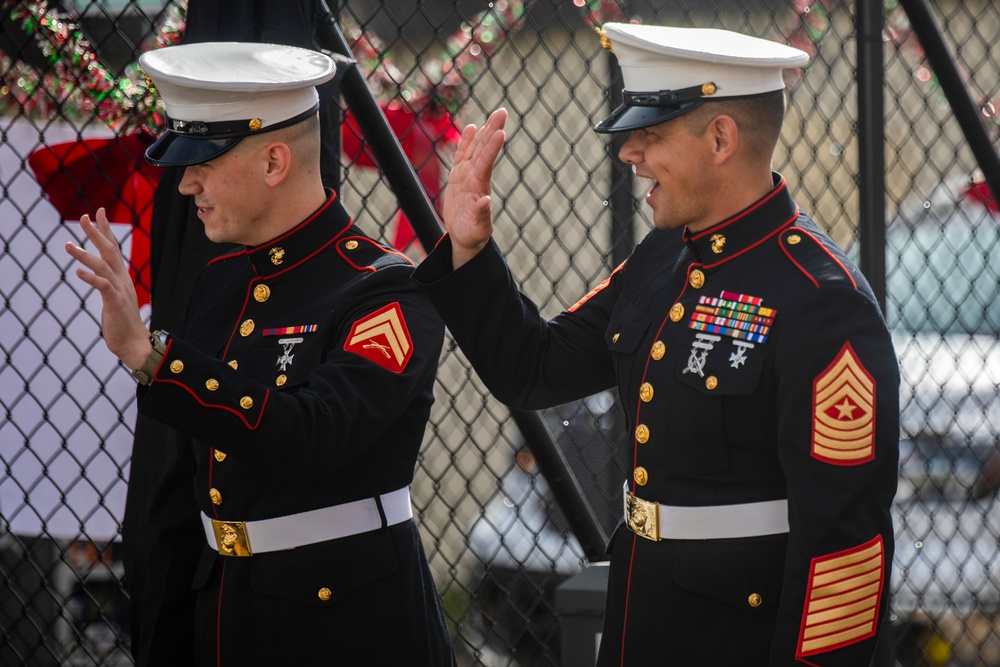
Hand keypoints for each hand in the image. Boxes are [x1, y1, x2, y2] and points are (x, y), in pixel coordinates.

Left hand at [64, 208, 151, 370]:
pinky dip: (92, 278)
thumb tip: (97, 276)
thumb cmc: (123, 323)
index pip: (113, 248)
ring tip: (68, 245)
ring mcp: (120, 291)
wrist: (135, 344)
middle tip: (83, 217)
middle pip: (110, 251)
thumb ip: (107, 284)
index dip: (106, 230)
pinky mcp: (115, 303)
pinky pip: (104, 287)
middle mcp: (121, 280)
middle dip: (97, 233)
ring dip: (85, 255)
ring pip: (103, 267)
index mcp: (121, 277)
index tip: (98, 212)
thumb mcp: (115, 298)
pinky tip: (79, 272)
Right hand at [443, 108, 507, 268]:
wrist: (465, 236)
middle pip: (484, 150)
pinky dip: (465, 141)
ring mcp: (467, 175)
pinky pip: (462, 155)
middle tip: (503, 112)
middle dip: (493, 130)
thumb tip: (486, 200)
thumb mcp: (478, 228)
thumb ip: (481, 214)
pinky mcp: (458, 177)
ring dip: (484, 131)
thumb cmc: (473, 234)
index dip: (492, 148)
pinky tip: (471, 127)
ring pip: (476, 148)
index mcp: (480, 187)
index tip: (501, 132)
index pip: (486, 163)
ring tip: (494, 114)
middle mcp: (475, 177)